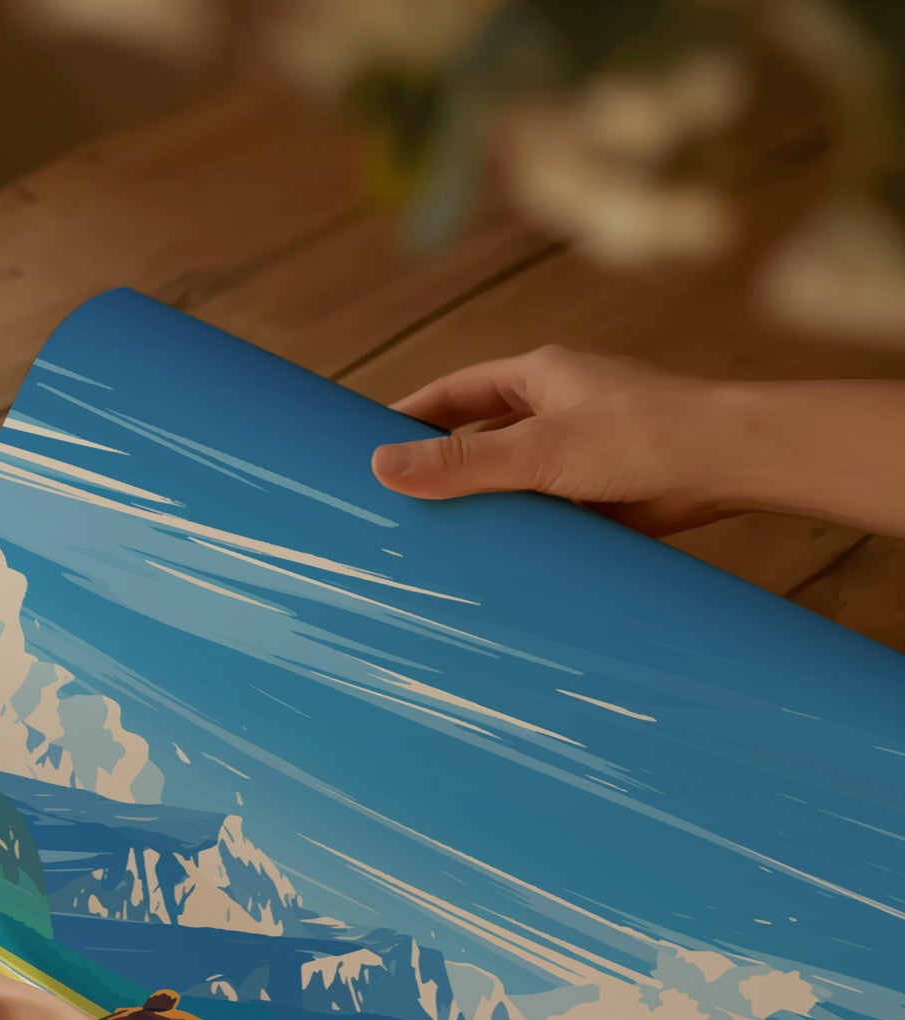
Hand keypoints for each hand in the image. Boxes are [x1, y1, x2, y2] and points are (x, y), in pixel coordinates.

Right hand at [371, 345, 739, 534]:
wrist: (731, 464)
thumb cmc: (645, 435)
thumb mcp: (538, 450)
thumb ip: (461, 462)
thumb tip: (380, 468)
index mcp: (540, 377)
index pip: (455, 392)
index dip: (410, 416)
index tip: (367, 446)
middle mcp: (557, 410)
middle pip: (479, 437)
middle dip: (439, 467)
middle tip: (390, 504)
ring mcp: (579, 454)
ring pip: (510, 480)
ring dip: (479, 506)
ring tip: (430, 542)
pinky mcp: (600, 496)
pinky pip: (543, 514)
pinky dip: (517, 534)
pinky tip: (491, 562)